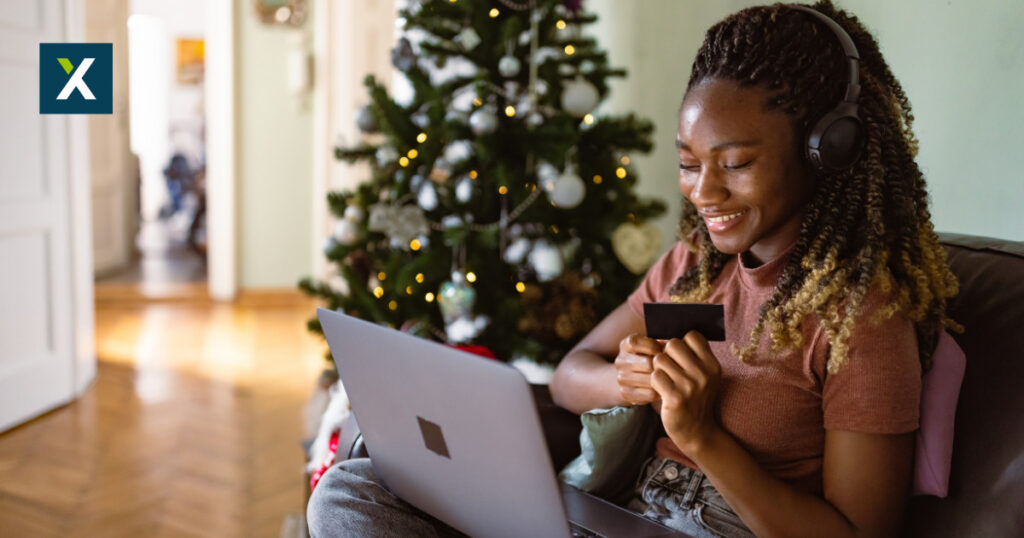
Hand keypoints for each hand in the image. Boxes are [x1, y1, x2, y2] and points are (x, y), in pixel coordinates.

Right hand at [613, 333, 663, 405]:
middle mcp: (620, 361)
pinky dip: (659, 392)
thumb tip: (670, 347)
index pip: (636, 343)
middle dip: (661, 366)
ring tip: (668, 378)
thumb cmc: (648, 358)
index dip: (654, 346)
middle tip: (670, 368)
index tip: (662, 351)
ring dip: (662, 380)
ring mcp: (621, 378)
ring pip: (650, 380)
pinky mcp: (625, 394)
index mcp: (625, 345)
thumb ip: (661, 344)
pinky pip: (650, 394)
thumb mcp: (651, 346)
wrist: (630, 378)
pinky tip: (662, 388)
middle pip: (647, 363)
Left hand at [650, 330, 721, 454]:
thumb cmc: (695, 398)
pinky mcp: (676, 398)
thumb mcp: (703, 376)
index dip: (681, 343)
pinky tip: (662, 391)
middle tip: (669, 369)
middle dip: (665, 354)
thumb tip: (666, 335)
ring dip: (658, 369)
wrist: (697, 432)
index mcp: (712, 365)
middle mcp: (704, 374)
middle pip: (672, 344)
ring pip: (660, 359)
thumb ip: (692, 355)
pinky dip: (654, 383)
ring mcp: (690, 386)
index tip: (679, 357)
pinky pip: (655, 376)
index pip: (692, 336)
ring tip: (667, 382)